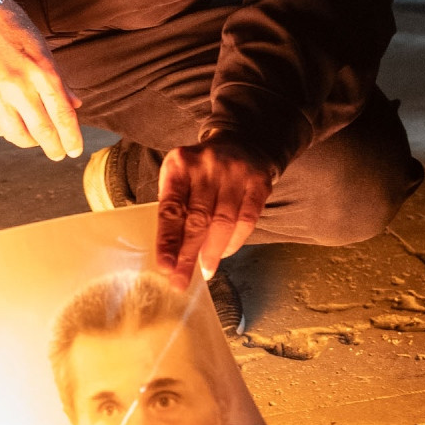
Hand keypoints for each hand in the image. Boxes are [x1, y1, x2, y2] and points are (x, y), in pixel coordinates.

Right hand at [0, 0, 82, 160]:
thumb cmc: (12, 28)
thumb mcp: (43, 49)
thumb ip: (58, 81)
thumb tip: (74, 106)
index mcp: (42, 71)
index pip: (62, 114)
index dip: (71, 137)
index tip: (74, 151)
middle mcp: (20, 86)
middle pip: (42, 130)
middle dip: (53, 148)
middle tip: (58, 155)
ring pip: (16, 135)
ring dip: (29, 142)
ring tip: (34, 140)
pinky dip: (4, 132)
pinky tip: (9, 126)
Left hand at [154, 140, 275, 291]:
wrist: (242, 142)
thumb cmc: (201, 170)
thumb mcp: (179, 177)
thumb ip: (173, 207)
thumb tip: (170, 252)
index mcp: (180, 165)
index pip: (171, 207)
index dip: (168, 240)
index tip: (165, 266)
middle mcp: (208, 166)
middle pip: (198, 219)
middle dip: (188, 255)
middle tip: (181, 282)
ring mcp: (236, 173)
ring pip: (224, 222)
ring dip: (213, 253)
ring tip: (204, 271)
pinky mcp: (259, 183)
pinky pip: (247, 220)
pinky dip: (234, 242)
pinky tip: (224, 254)